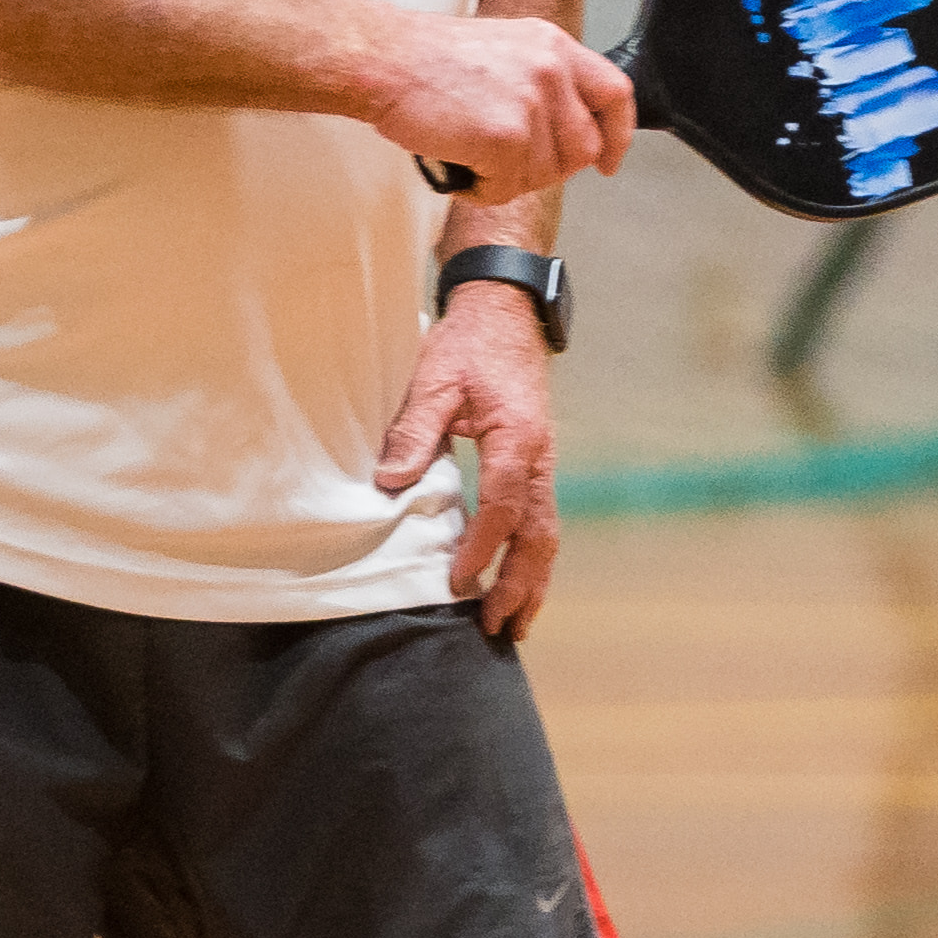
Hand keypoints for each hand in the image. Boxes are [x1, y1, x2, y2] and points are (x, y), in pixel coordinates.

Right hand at [368, 10, 631, 202]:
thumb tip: (564, 127)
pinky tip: (458, 164)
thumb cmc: (429, 59)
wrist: (385, 59)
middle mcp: (551, 72)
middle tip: (510, 163)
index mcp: (555, 46)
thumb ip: (543, 80)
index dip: (618, 134)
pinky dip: (480, 188)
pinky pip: (507, 189)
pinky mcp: (506, 138)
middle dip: (551, 168)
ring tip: (472, 155)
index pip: (615, 94)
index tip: (609, 160)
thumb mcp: (506, 48)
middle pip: (583, 147)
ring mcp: (531, 105)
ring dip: (508, 178)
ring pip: (545, 174)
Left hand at [374, 280, 561, 641]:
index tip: (459, 581)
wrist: (504, 311)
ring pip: (547, 533)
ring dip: (533, 581)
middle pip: (539, 534)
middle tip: (499, 626)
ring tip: (516, 623)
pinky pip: (540, 521)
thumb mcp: (434, 379)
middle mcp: (539, 457)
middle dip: (522, 584)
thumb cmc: (468, 342)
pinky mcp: (535, 464)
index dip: (482, 548)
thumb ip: (415, 430)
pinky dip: (531, 559)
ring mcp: (542, 463)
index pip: (503, 507)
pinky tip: (516, 582)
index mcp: (517, 438)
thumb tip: (391, 482)